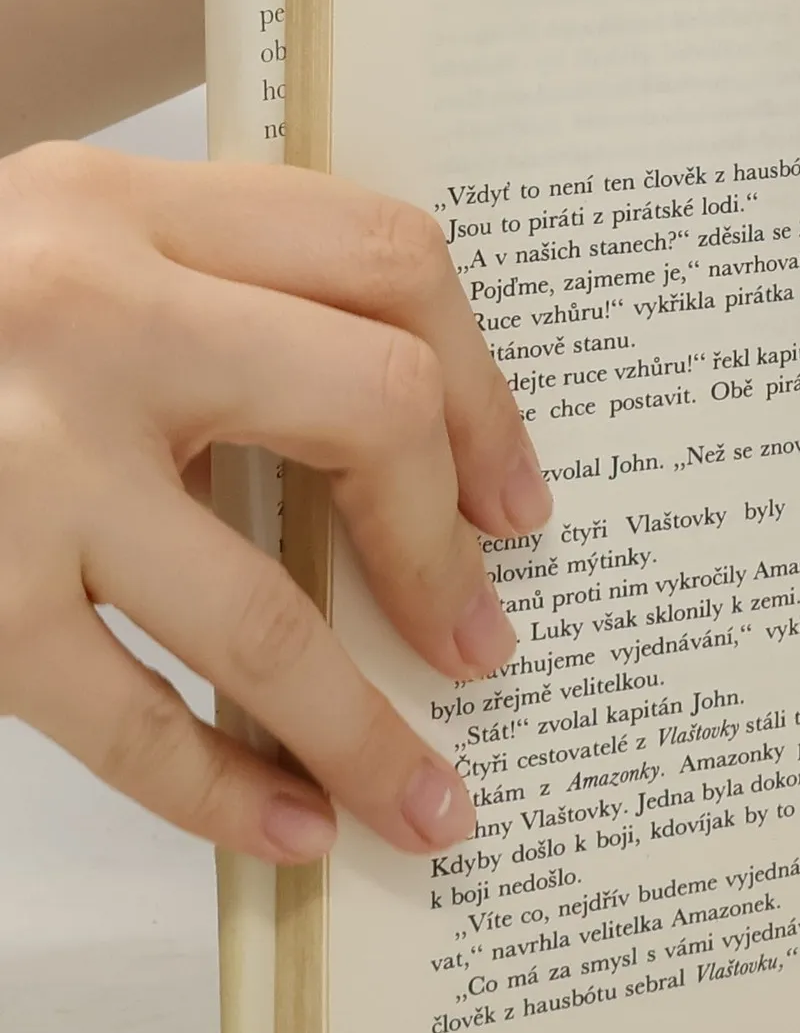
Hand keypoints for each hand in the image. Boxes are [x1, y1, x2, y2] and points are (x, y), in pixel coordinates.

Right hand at [0, 144, 552, 864]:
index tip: (515, 498)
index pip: (386, 258)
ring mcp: (14, 456)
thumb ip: (206, 297)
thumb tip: (412, 447)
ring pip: (264, 614)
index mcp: (121, 202)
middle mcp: (80, 307)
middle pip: (366, 410)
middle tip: (484, 636)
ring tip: (436, 798)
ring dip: (369, 727)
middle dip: (444, 547)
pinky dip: (225, 790)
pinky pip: (127, 716)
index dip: (483, 390)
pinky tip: (292, 829)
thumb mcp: (52, 249)